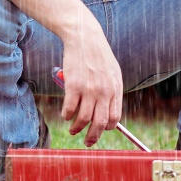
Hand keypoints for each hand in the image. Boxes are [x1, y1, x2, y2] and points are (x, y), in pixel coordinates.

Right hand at [59, 25, 122, 146]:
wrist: (84, 38)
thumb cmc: (98, 55)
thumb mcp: (113, 72)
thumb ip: (112, 91)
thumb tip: (109, 113)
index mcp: (115, 89)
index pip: (114, 117)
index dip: (106, 128)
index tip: (100, 130)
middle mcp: (104, 91)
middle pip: (99, 123)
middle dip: (92, 137)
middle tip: (87, 142)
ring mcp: (88, 89)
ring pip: (83, 119)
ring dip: (77, 128)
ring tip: (73, 130)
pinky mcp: (73, 86)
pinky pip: (69, 109)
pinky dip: (66, 116)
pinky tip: (65, 115)